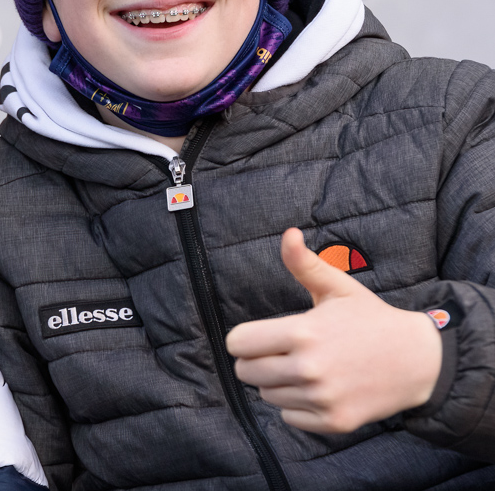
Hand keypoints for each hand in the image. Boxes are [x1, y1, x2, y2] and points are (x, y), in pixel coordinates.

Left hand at [224, 228, 441, 432]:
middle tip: (280, 351)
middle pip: (246, 372)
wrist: (418, 361)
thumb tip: (288, 234)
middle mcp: (309, 369)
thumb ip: (305, 263)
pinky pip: (289, 416)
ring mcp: (322, 398)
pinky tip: (318, 388)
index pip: (238, 344)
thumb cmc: (371, 319)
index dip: (244, 338)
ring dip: (277, 382)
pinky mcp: (334, 422)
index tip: (261, 335)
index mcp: (303, 333)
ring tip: (304, 367)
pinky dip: (297, 405)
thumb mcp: (338, 286)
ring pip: (266, 395)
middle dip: (256, 360)